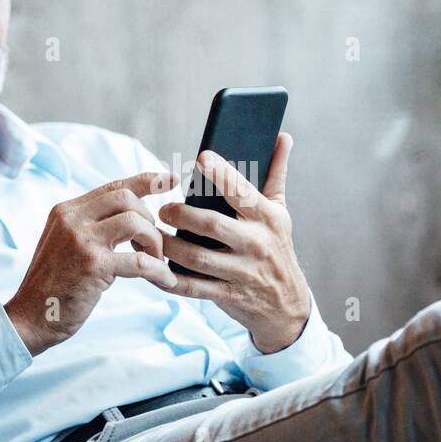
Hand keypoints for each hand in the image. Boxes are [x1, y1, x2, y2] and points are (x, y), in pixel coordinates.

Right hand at [5, 170, 179, 355]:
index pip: (113, 186)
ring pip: (136, 223)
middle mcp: (72, 219)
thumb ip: (91, 226)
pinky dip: (158, 270)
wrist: (31, 317)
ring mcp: (81, 240)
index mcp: (66, 211)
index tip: (170, 179)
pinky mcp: (93, 266)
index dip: (146, 181)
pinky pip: (140, 261)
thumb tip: (130, 214)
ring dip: (154, 242)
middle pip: (127, 199)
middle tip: (152, 244)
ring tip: (155, 261)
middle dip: (149, 219)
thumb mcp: (66, 244)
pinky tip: (165, 280)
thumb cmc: (54, 285)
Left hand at [152, 132, 310, 352]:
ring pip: (197, 257)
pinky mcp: (228, 296)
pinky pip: (193, 287)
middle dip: (182, 214)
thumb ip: (276, 173)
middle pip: (213, 225)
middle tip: (163, 208)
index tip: (202, 158)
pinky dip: (170, 279)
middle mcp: (256, 244)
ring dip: (170, 245)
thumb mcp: (280, 211)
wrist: (286, 305)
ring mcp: (242, 273)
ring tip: (153, 234)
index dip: (222, 174)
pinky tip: (154, 267)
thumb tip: (283, 136)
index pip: (243, 192)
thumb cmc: (277, 247)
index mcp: (268, 218)